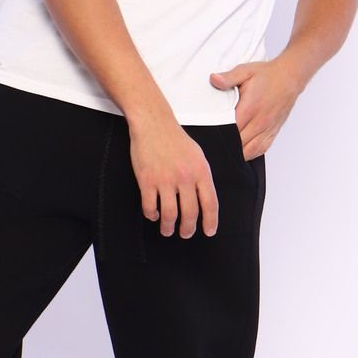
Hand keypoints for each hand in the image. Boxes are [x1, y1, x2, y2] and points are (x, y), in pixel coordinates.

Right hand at [128, 114, 218, 238]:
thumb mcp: (198, 156)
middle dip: (188, 229)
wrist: (153, 123)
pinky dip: (151, 215)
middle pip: (190, 213)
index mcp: (201, 171)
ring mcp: (165, 180)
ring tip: (167, 230)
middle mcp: (184, 177)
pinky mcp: (147, 180)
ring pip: (169, 214)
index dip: (211, 221)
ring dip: (168, 227)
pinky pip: (149, 206)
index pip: (210, 203)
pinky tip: (153, 215)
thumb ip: (202, 177)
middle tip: (185, 234)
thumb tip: (204, 200)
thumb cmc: (176, 139)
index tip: (208, 232)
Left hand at [208, 58, 301, 158]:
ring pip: (249, 151)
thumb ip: (228, 78)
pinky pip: (260, 150)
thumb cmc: (268, 76)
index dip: (219, 134)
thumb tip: (214, 79)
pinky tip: (242, 149)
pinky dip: (250, 153)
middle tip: (215, 140)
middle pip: (238, 144)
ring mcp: (267, 129)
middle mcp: (260, 122)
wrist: (290, 78)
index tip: (210, 133)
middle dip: (226, 144)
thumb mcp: (245, 71)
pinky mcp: (273, 132)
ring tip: (227, 146)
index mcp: (250, 108)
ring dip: (237, 151)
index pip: (231, 130)